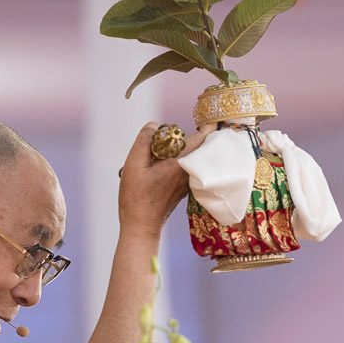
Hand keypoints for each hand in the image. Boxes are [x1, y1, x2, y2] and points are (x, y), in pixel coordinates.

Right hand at [117, 122, 211, 237]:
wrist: (141, 227)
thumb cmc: (136, 198)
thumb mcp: (133, 164)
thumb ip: (144, 140)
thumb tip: (155, 126)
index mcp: (180, 164)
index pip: (202, 139)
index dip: (209, 125)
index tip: (210, 116)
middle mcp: (189, 173)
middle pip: (199, 147)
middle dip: (193, 135)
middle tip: (180, 128)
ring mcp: (187, 182)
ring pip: (192, 158)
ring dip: (184, 148)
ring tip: (165, 144)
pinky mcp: (182, 188)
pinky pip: (186, 167)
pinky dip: (180, 160)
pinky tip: (162, 161)